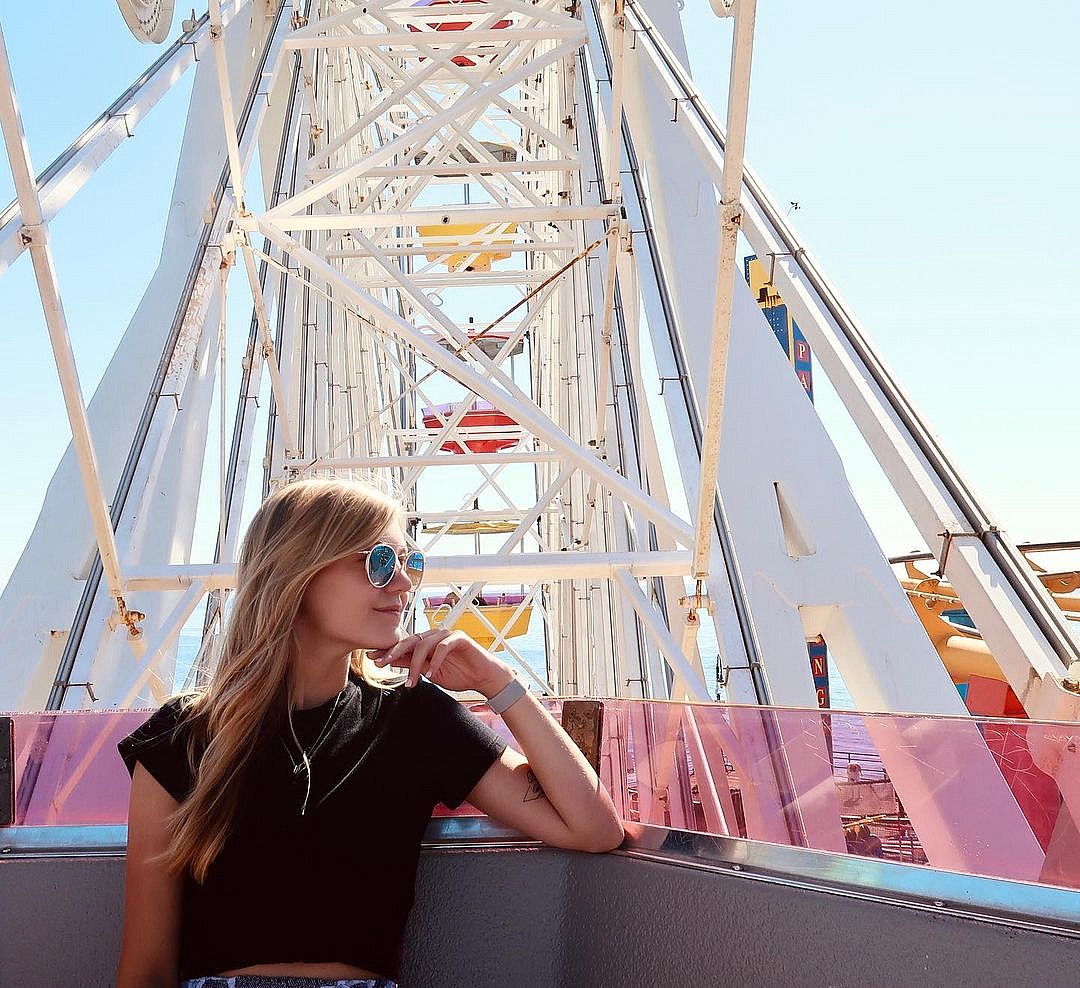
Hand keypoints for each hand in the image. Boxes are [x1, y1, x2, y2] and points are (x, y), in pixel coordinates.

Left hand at [369, 629, 513, 696]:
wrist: (483, 678)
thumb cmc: (459, 674)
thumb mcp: (430, 673)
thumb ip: (413, 665)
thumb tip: (391, 663)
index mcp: (426, 642)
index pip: (404, 644)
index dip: (388, 651)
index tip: (371, 658)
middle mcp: (434, 635)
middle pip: (410, 640)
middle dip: (394, 652)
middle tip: (381, 663)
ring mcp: (447, 635)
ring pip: (424, 644)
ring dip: (415, 664)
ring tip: (412, 682)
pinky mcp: (460, 638)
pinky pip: (443, 647)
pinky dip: (435, 661)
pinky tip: (430, 674)